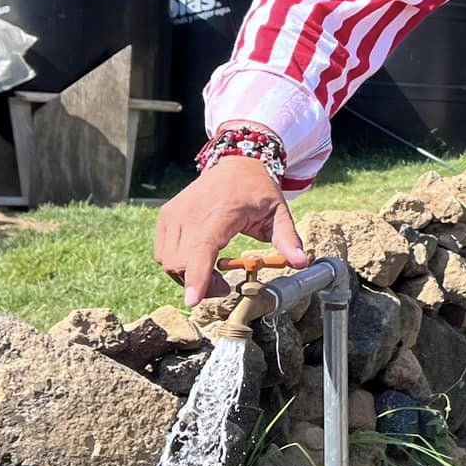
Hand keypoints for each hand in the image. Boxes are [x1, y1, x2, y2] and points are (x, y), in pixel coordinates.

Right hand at [154, 154, 308, 304]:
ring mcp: (174, 214)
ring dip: (188, 276)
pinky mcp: (166, 217)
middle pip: (183, 263)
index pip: (202, 248)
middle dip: (201, 285)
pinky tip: (198, 260)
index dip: (197, 277)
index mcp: (220, 213)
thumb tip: (302, 262)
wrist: (234, 164)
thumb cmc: (257, 190)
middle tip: (225, 286)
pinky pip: (163, 253)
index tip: (193, 301)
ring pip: (170, 261)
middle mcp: (191, 213)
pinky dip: (178, 264)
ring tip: (213, 273)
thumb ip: (288, 239)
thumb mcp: (279, 212)